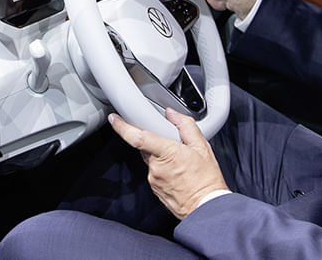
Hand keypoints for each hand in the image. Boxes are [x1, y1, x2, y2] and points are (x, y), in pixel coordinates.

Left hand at [108, 108, 229, 219]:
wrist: (205, 206)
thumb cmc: (206, 180)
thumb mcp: (202, 147)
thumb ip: (186, 126)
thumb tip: (172, 114)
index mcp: (167, 153)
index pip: (138, 138)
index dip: (122, 127)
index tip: (114, 119)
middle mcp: (156, 167)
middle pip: (145, 146)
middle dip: (156, 140)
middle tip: (175, 144)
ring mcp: (153, 179)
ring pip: (151, 159)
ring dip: (162, 155)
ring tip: (182, 162)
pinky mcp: (154, 188)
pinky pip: (154, 171)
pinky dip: (164, 167)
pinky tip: (179, 172)